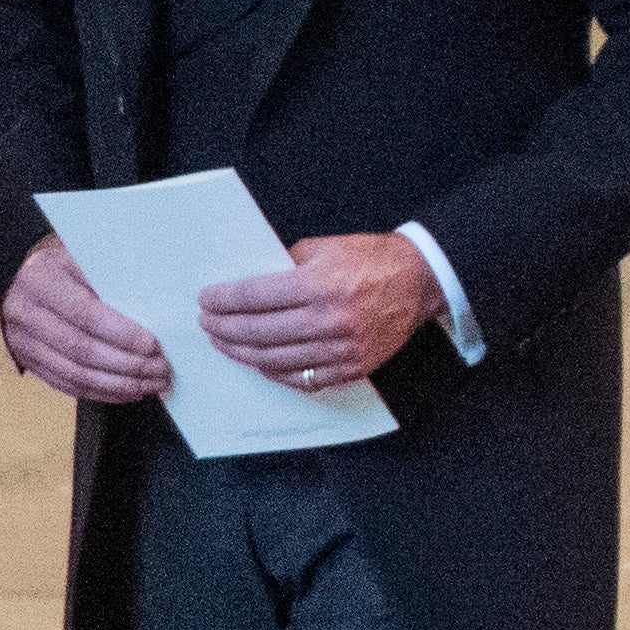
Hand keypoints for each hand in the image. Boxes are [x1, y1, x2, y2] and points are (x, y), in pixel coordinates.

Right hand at [0, 237, 175, 406]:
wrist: (29, 276)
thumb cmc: (69, 265)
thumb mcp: (86, 261)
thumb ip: (112, 282)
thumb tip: (156, 312)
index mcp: (40, 281)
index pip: (84, 314)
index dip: (121, 334)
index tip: (153, 345)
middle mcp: (23, 313)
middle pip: (80, 350)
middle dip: (127, 365)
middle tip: (161, 370)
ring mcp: (21, 341)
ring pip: (75, 374)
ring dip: (118, 385)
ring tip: (151, 384)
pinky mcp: (27, 361)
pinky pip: (67, 385)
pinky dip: (101, 392)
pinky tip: (128, 391)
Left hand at [196, 228, 436, 398]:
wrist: (422, 280)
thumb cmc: (371, 260)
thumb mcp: (324, 249)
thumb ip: (283, 267)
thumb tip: (243, 286)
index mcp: (321, 284)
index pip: (255, 297)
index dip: (224, 300)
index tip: (207, 300)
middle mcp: (331, 320)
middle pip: (258, 333)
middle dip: (224, 329)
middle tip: (208, 324)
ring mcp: (343, 349)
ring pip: (275, 360)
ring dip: (242, 353)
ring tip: (224, 343)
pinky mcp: (354, 367)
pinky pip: (302, 379)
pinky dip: (274, 372)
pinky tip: (258, 362)